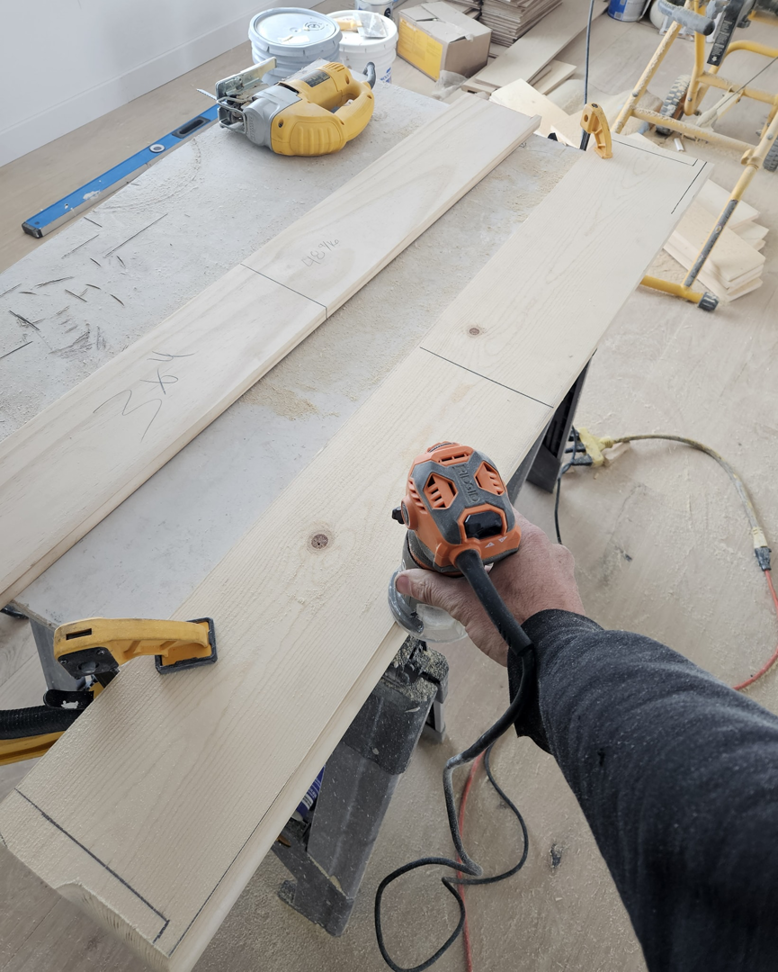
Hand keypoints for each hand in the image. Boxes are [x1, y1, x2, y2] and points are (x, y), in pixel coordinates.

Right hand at [394, 510, 583, 665]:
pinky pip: (537, 573)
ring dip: (502, 564)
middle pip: (506, 534)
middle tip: (463, 559)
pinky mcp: (563, 587)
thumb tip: (409, 580)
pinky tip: (505, 596)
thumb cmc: (523, 627)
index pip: (492, 512)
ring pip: (522, 555)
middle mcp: (546, 547)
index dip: (469, 520)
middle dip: (483, 546)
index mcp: (525, 538)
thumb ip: (434, 588)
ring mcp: (558, 567)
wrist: (557, 659)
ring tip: (482, 582)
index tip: (455, 530)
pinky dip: (519, 580)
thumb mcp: (467, 605)